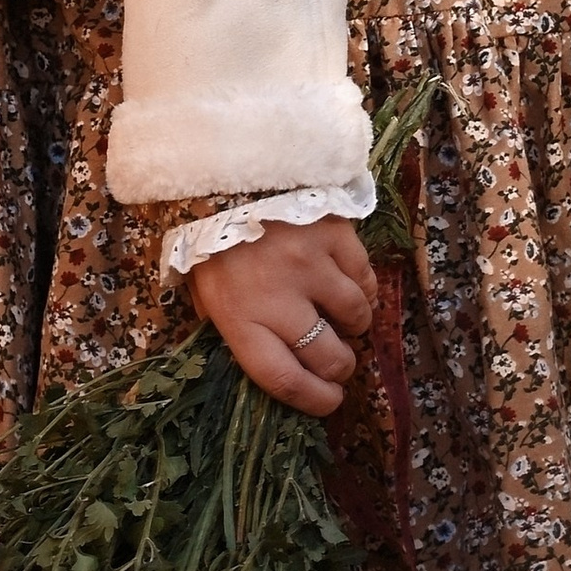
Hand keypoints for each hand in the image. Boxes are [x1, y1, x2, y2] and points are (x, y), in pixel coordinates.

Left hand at [187, 214, 378, 415]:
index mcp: (238, 317)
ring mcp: (309, 264)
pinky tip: (345, 279)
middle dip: (340, 366)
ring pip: (357, 316)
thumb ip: (233, 327)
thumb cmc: (208, 235)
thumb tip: (272, 364)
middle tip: (338, 356)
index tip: (330, 401)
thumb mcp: (204, 289)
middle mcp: (277, 297)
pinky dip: (362, 285)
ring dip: (354, 322)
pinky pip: (365, 276)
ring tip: (339, 311)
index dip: (315, 400)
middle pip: (329, 357)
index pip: (285, 380)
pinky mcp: (333, 234)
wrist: (221, 170)